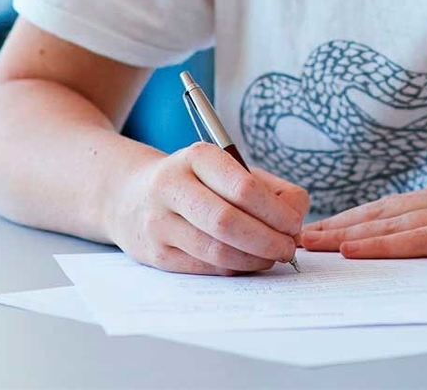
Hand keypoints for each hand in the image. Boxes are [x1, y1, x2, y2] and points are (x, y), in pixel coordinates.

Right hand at [102, 143, 307, 274]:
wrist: (129, 197)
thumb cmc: (192, 183)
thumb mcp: (224, 169)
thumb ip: (267, 187)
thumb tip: (296, 214)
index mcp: (195, 157)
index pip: (244, 187)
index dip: (277, 212)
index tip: (293, 224)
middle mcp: (171, 186)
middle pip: (229, 222)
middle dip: (268, 240)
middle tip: (287, 248)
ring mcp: (160, 222)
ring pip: (217, 251)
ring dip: (254, 260)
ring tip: (270, 257)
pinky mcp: (156, 253)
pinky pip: (205, 268)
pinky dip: (234, 268)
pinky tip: (246, 262)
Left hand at [302, 170, 426, 258]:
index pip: (402, 204)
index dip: (363, 215)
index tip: (332, 223)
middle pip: (386, 210)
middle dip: (342, 223)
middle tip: (303, 233)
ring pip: (392, 222)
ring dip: (348, 234)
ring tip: (313, 242)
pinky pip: (419, 239)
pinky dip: (381, 244)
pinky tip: (355, 250)